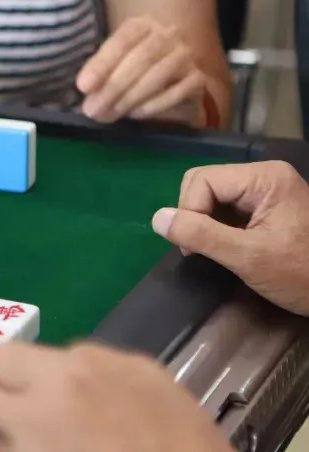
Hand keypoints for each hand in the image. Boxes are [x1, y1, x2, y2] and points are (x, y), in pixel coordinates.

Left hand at [77, 16, 207, 125]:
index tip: (83, 87)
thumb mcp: (112, 68)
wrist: (172, 85)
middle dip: (114, 86)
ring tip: (112, 113)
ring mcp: (186, 55)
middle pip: (141, 58)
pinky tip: (137, 113)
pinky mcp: (198, 78)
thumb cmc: (134, 72)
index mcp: (142, 25)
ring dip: (131, 97)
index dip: (101, 64)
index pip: (122, 41)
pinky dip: (155, 104)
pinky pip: (179, 90)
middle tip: (94, 110)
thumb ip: (99, 76)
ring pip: (159, 73)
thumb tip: (87, 92)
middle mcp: (168, 34)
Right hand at [151, 161, 308, 315]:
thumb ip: (201, 235)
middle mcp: (265, 176)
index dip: (189, 211)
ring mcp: (268, 190)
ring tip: (218, 251)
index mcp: (264, 178)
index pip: (202, 180)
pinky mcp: (268, 206)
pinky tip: (230, 247)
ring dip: (206, 224)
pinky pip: (228, 207)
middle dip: (195, 215)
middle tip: (202, 250)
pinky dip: (219, 227)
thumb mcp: (248, 257)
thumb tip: (157, 219)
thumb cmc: (302, 275)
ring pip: (213, 196)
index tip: (195, 247)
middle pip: (205, 183)